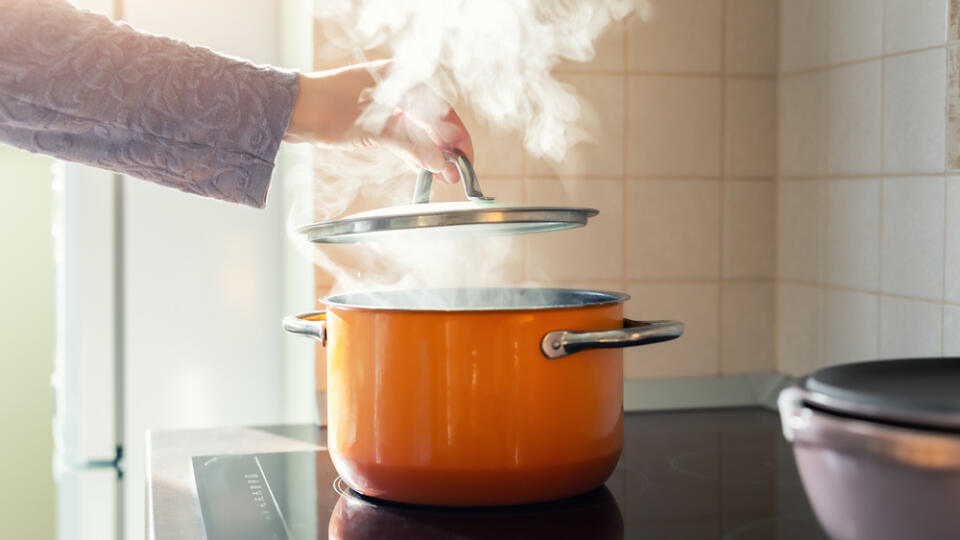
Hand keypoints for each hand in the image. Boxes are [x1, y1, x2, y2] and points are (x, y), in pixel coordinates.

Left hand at [284, 60, 472, 183]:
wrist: (289, 110)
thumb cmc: (327, 108)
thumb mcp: (376, 129)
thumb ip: (413, 146)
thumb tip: (441, 164)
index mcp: (402, 79)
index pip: (442, 111)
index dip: (457, 138)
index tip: (465, 160)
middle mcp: (396, 87)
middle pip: (432, 121)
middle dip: (444, 149)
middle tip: (455, 175)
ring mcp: (384, 103)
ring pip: (417, 131)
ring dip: (430, 153)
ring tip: (442, 176)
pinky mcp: (372, 119)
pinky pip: (401, 136)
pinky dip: (412, 151)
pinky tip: (422, 168)